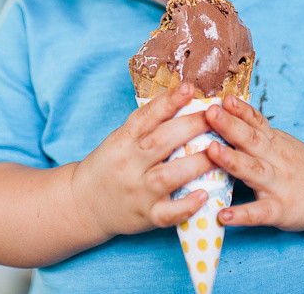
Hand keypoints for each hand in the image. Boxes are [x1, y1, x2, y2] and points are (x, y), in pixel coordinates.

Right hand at [71, 83, 215, 237]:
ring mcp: (137, 191)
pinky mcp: (145, 216)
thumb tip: (184, 100)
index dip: (168, 101)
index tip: (189, 87)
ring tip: (219, 152)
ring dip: (195, 164)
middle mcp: (129, 163)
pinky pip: (167, 213)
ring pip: (167, 176)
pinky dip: (186, 206)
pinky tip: (204, 195)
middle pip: (160, 141)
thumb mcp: (120, 139)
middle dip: (190, 126)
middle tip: (217, 116)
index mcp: (123, 140)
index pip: (146, 116)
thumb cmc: (110, 166)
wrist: (84, 203)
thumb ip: (147, 126)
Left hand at [205, 95, 303, 230]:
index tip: (223, 99)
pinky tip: (225, 215)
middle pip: (251, 140)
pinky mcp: (280, 211)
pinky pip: (260, 213)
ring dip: (232, 160)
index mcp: (273, 142)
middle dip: (230, 126)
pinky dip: (243, 215)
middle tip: (210, 113)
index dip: (240, 110)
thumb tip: (222, 114)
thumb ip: (254, 133)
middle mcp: (276, 159)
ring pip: (254, 171)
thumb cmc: (298, 165)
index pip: (256, 122)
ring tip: (211, 150)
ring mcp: (278, 185)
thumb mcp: (281, 143)